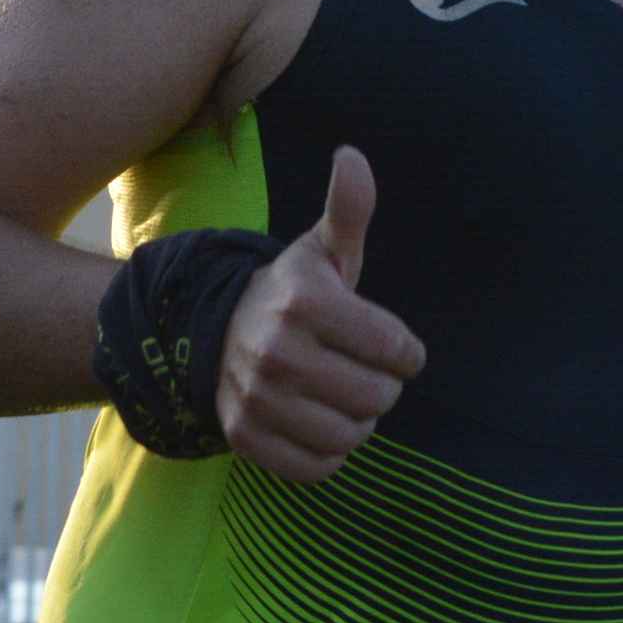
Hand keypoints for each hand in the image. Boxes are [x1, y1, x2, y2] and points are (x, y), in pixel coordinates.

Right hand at [216, 146, 426, 483]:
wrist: (216, 334)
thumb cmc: (292, 294)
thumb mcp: (323, 252)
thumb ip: (348, 210)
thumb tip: (353, 156)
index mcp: (305, 302)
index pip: (398, 350)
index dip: (406, 352)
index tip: (391, 345)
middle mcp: (277, 352)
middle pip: (378, 397)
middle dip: (382, 387)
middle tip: (363, 371)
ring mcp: (257, 398)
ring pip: (351, 435)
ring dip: (358, 421)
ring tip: (343, 396)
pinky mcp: (246, 437)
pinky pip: (318, 467)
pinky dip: (329, 453)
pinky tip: (320, 423)